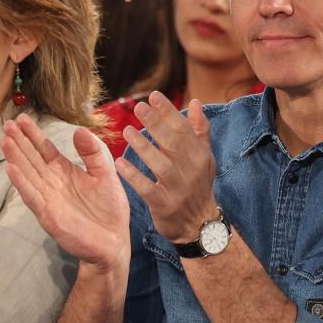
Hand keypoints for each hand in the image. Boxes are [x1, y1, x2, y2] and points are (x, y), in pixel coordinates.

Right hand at [1, 115, 130, 271]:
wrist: (114, 241)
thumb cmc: (109, 209)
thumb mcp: (105, 174)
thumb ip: (94, 153)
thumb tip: (79, 130)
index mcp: (65, 171)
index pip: (44, 149)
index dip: (33, 134)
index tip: (22, 119)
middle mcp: (52, 182)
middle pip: (32, 158)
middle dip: (19, 142)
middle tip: (7, 124)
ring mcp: (47, 198)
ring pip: (27, 174)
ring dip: (16, 158)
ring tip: (5, 141)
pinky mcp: (48, 214)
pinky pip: (32, 196)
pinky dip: (21, 183)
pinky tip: (11, 169)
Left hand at [120, 94, 218, 243]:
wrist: (199, 226)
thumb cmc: (197, 186)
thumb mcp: (204, 158)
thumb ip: (199, 130)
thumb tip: (196, 102)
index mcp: (200, 156)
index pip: (184, 129)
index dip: (169, 112)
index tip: (154, 96)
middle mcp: (192, 170)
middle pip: (173, 143)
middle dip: (156, 123)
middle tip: (138, 107)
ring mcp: (178, 189)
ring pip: (160, 164)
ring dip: (143, 147)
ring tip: (126, 131)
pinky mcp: (164, 205)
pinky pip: (147, 188)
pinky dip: (133, 176)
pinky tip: (119, 163)